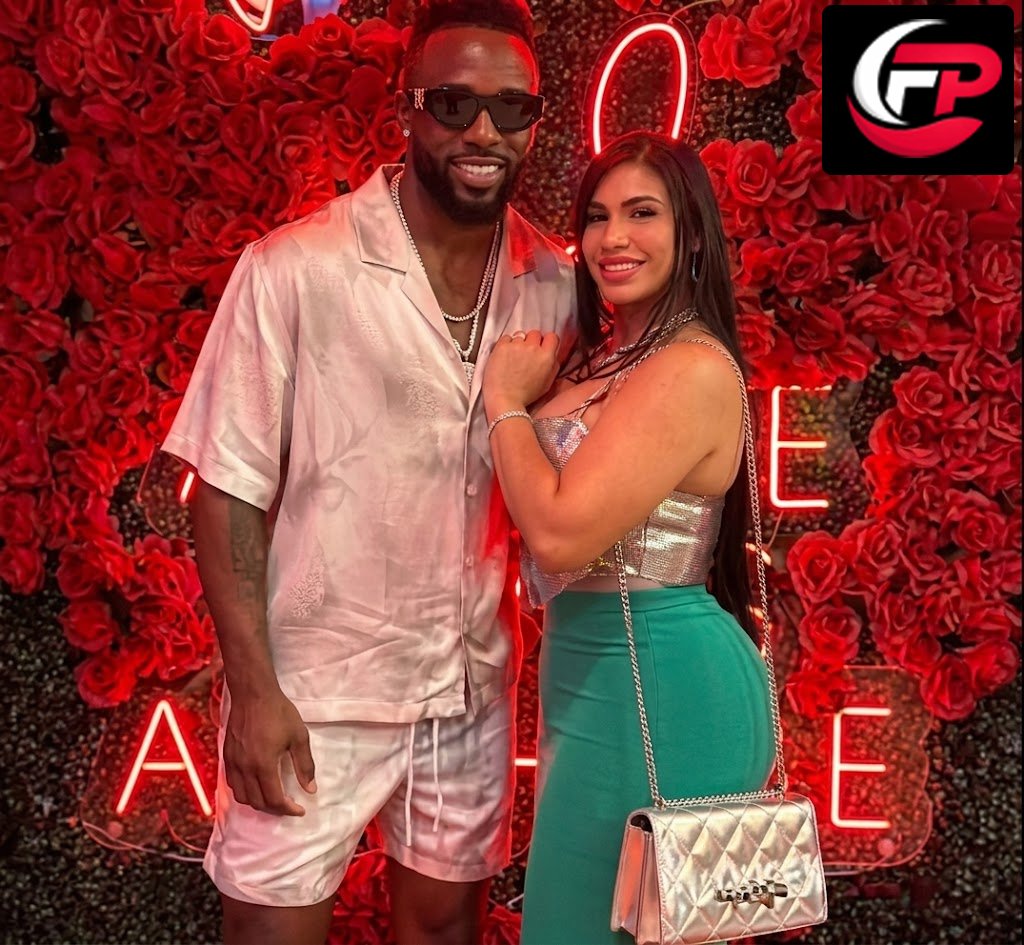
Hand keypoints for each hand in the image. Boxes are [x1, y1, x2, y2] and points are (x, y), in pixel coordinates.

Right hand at [222, 689, 316, 815]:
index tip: (300, 809)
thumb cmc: (278, 712)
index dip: (288, 809)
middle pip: (257, 802)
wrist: (253, 693)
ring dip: (258, 803)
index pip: (274, 799)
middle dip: (275, 810)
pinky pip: (232, 784)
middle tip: (289, 807)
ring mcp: (232, 763)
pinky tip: (255, 786)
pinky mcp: (226, 756)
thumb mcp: (298, 736)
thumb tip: (310, 789)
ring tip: (273, 800)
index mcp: (263, 764)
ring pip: (241, 797)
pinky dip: (244, 792)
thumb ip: (304, 765)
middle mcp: (244, 768)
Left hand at [484, 330, 560, 415]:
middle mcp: (533, 348)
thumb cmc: (525, 396)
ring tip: (513, 357)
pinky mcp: (503, 346)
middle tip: (526, 353)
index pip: (552, 336)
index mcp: (547, 357)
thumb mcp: (547, 383)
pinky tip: (504, 357)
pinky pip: (506, 338)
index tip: (542, 345)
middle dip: (531, 341)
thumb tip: (553, 355)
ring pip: (520, 335)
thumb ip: (553, 366)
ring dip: (518, 343)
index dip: (546, 341)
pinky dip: (505, 345)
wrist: (505, 400)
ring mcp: (517, 346)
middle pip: (535, 333)